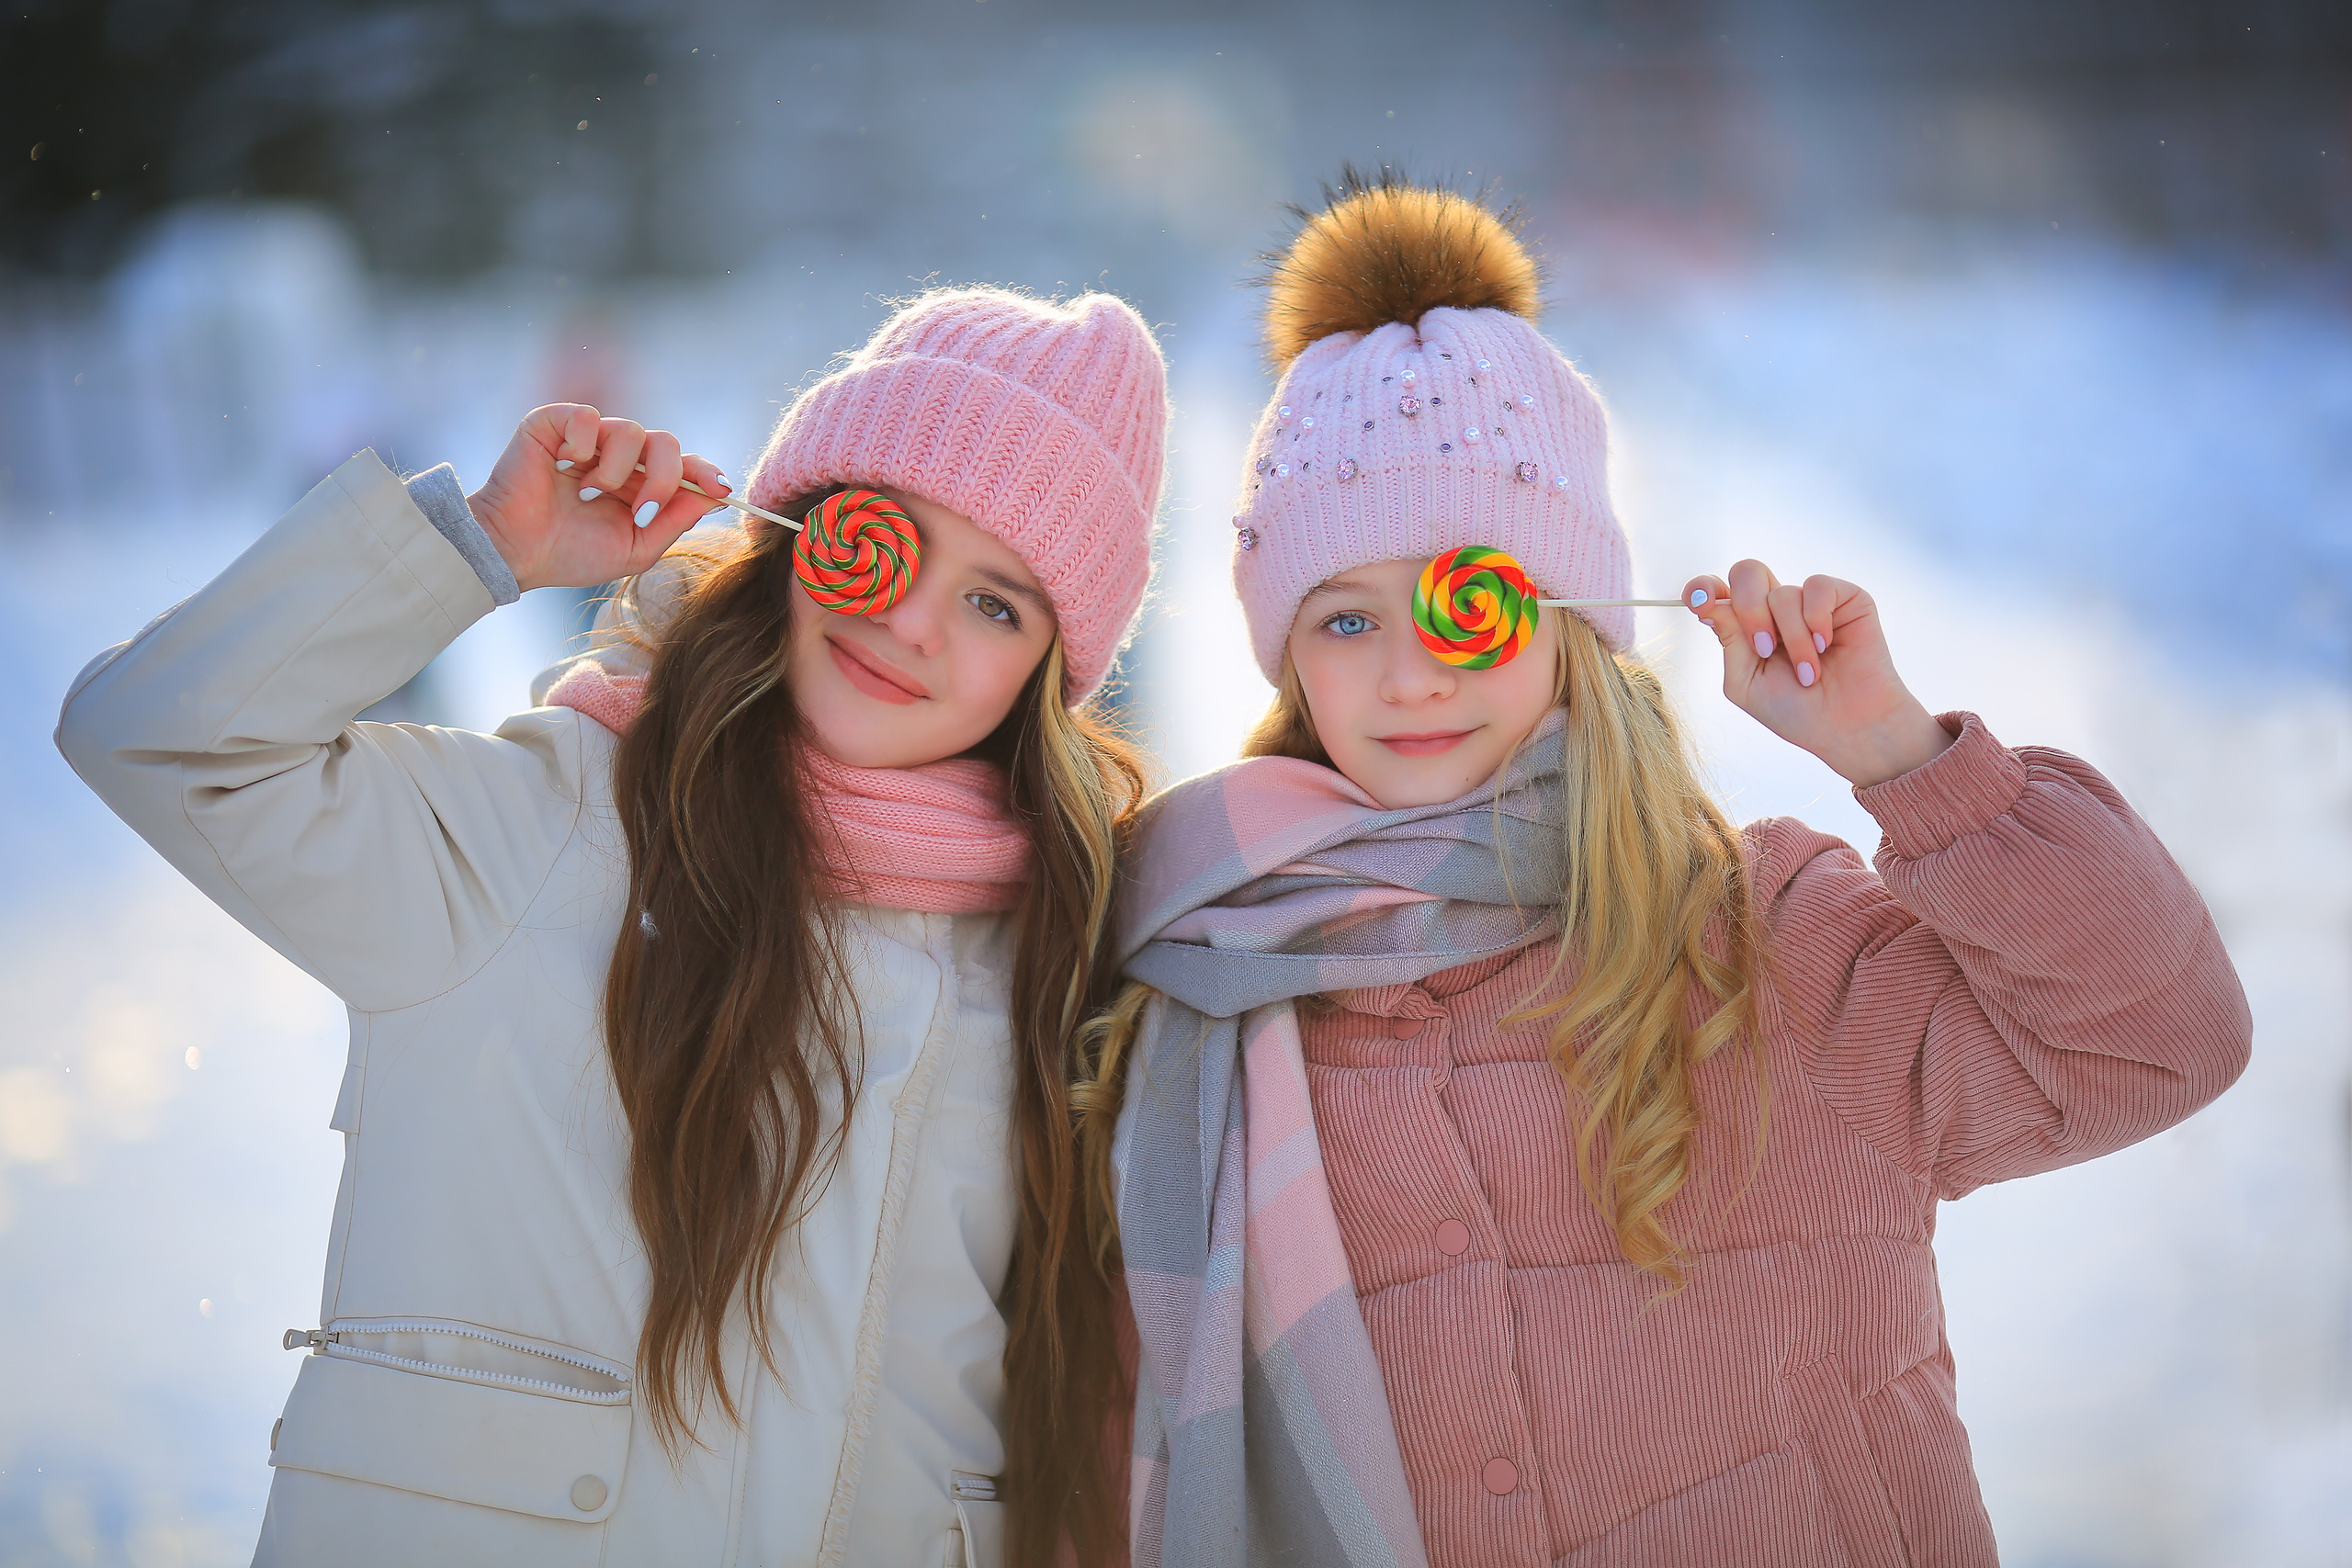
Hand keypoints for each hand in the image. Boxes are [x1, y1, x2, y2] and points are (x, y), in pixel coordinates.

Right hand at [465, 404, 729, 591]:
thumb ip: (673, 521)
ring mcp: (588, 438)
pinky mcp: (555, 422)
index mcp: (640, 484)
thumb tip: (712, 496)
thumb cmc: (570, 554)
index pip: (684, 465)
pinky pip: (588, 416)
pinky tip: (564, 467)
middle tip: (641, 510)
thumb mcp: (635, 548)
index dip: (705, 472)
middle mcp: (618, 456)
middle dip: (664, 477)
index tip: (721, 488)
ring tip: (588, 494)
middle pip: (667, 442)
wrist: (515, 552)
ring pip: (631, 429)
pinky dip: (582, 445)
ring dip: (617, 470)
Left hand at [1683, 561, 1953, 787]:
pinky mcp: (1845, 598)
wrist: (1849, 727)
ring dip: (1793, 639)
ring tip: (1809, 673)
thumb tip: (1710, 603)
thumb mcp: (1746, 683)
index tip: (1699, 603)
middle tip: (1765, 649)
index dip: (1703, 588)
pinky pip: (1817, 586)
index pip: (1716, 591)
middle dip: (1750, 610)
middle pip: (1747, 572)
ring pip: (1782, 592)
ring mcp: (1809, 602)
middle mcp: (1775, 609)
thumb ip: (1729, 642)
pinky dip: (1816, 620)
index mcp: (1746, 628)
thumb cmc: (1797, 711)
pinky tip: (1826, 646)